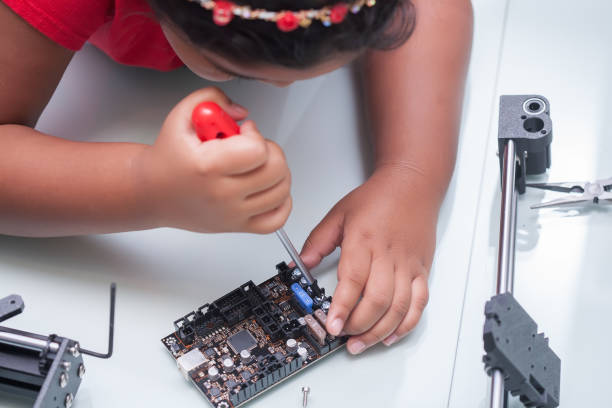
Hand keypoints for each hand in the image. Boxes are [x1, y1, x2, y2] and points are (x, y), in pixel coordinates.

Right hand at [135, 87, 291, 232]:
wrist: (153, 193)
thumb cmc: (169, 157)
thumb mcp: (181, 117)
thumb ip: (211, 98)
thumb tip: (242, 113)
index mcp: (208, 166)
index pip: (257, 151)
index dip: (255, 135)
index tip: (243, 132)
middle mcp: (222, 194)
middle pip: (276, 171)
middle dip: (271, 152)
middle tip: (254, 148)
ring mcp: (232, 214)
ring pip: (281, 192)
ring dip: (278, 173)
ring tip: (259, 166)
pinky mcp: (237, 226)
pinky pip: (276, 220)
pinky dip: (281, 203)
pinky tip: (266, 189)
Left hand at [300, 166, 436, 353]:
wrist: (412, 186)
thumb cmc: (378, 198)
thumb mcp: (339, 213)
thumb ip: (317, 241)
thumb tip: (300, 265)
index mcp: (365, 241)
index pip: (353, 281)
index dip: (342, 307)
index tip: (331, 326)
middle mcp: (389, 255)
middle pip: (377, 300)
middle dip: (358, 325)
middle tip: (342, 336)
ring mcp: (408, 265)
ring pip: (399, 307)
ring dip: (379, 331)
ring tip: (360, 343)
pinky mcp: (422, 270)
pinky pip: (419, 303)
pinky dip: (406, 324)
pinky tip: (390, 335)